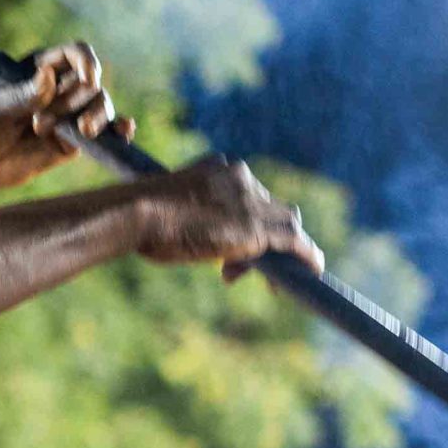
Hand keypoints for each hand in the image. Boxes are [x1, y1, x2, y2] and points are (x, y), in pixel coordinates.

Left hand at [0, 42, 135, 191]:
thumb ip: (21, 95)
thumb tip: (48, 76)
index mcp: (40, 67)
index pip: (75, 53)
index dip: (87, 62)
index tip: (88, 78)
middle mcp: (60, 87)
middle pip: (90, 83)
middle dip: (71, 103)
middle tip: (38, 125)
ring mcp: (69, 114)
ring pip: (102, 106)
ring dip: (97, 117)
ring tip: (79, 133)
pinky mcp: (74, 141)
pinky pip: (104, 133)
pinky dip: (118, 131)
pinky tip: (125, 131)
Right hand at [136, 156, 324, 275]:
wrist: (138, 213)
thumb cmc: (133, 216)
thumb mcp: (157, 211)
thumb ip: (173, 218)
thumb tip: (157, 236)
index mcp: (216, 169)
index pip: (245, 194)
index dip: (243, 219)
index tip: (228, 242)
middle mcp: (240, 178)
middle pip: (269, 207)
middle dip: (263, 235)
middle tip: (239, 265)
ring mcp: (251, 203)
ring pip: (285, 224)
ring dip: (284, 249)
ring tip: (275, 279)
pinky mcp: (258, 229)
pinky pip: (295, 242)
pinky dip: (306, 255)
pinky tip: (314, 270)